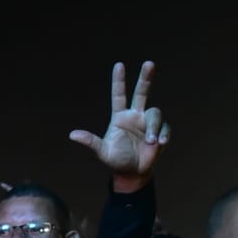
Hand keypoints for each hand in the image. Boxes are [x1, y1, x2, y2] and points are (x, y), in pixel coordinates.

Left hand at [69, 61, 170, 189]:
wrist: (133, 173)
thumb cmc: (116, 159)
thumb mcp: (102, 151)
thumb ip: (90, 142)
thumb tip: (72, 135)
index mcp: (120, 117)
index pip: (119, 95)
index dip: (119, 81)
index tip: (119, 65)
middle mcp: (135, 115)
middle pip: (142, 92)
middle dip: (145, 78)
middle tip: (149, 63)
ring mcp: (148, 123)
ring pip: (154, 114)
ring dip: (153, 127)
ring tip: (151, 142)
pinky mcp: (160, 132)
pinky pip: (164, 128)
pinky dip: (162, 134)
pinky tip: (159, 144)